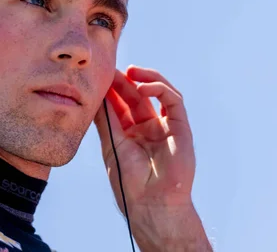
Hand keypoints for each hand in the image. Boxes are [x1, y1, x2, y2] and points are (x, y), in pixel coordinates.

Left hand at [94, 65, 210, 249]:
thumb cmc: (129, 182)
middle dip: (125, 82)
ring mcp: (165, 127)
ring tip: (130, 71)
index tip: (101, 77)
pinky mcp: (181, 127)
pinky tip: (144, 87)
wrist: (151, 205)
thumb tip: (95, 95)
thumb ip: (106, 120)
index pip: (121, 106)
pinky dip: (160, 89)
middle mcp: (148, 129)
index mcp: (130, 135)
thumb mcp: (112, 146)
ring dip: (144, 79)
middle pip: (136, 97)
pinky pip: (173, 101)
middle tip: (113, 70)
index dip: (112, 91)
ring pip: (157, 94)